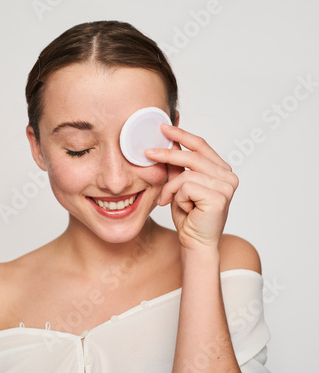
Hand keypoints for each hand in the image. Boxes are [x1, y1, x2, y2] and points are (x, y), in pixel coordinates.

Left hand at [145, 124, 238, 251]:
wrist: (195, 243)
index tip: (163, 127)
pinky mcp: (219, 197)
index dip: (181, 135)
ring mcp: (226, 186)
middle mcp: (228, 176)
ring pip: (185, 174)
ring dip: (170, 188)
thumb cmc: (188, 216)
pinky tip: (183, 209)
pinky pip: (186, 186)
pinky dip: (176, 197)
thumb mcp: (179, 186)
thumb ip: (177, 166)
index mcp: (222, 170)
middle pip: (192, 156)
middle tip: (147, 153)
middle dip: (166, 154)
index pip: (201, 145)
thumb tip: (167, 142)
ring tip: (167, 200)